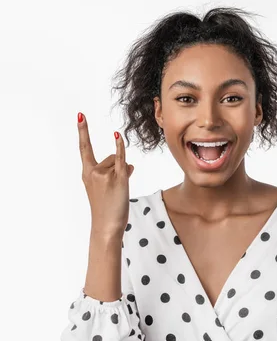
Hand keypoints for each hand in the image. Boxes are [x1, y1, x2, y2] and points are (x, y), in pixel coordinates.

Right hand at [77, 112, 133, 237]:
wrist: (107, 225)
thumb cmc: (108, 209)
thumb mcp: (108, 188)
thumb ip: (117, 173)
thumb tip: (130, 163)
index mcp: (86, 173)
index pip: (84, 148)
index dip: (83, 131)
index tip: (81, 115)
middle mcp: (92, 172)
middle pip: (110, 157)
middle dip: (117, 167)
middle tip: (114, 189)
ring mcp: (104, 174)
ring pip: (119, 161)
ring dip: (124, 172)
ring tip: (119, 190)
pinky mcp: (117, 178)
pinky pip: (121, 159)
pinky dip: (120, 147)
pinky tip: (117, 136)